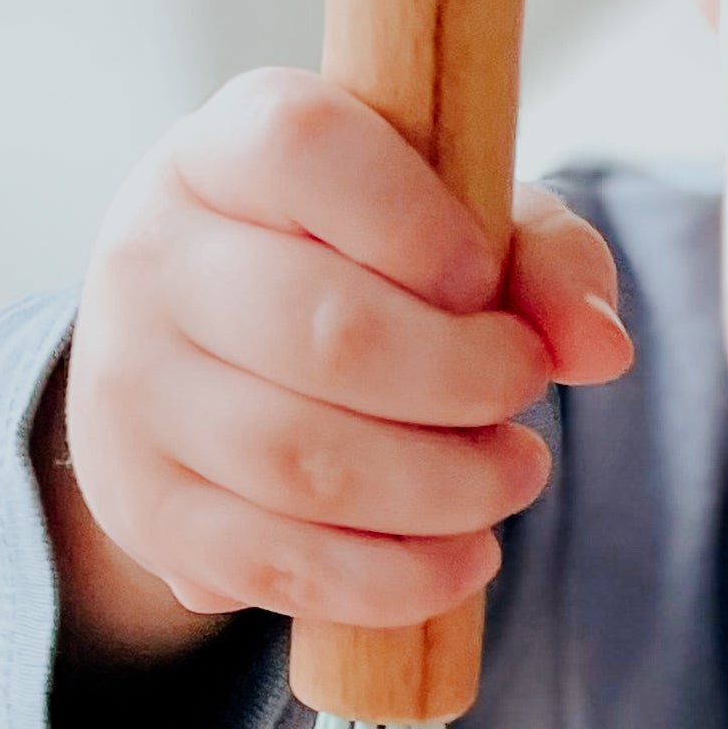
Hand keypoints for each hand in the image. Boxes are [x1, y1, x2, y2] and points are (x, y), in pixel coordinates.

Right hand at [41, 70, 631, 658]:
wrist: (206, 359)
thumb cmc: (358, 267)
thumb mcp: (456, 225)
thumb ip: (543, 257)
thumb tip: (596, 347)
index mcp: (223, 150)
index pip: (303, 149)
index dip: (421, 224)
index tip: (483, 277)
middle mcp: (150, 258)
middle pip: (324, 333)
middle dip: (466, 380)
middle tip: (524, 393)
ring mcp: (131, 391)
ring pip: (302, 462)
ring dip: (445, 489)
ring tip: (511, 475)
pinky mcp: (144, 510)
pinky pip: (278, 566)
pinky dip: (396, 579)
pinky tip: (462, 555)